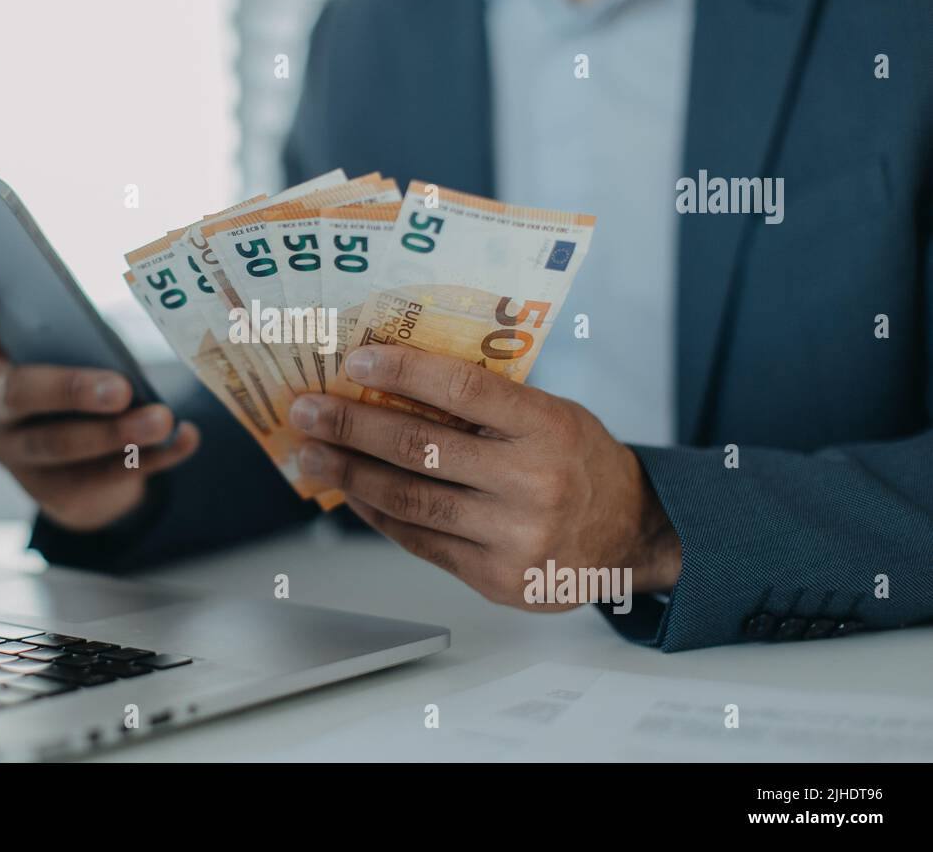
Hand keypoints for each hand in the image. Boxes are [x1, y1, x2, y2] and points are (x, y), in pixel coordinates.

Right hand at [0, 286, 198, 530]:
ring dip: (115, 433)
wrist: (89, 470)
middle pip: (19, 393)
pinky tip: (185, 439)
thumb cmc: (82, 384)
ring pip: (61, 444)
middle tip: (119, 388)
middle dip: (70, 389)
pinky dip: (154, 457)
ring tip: (161, 420)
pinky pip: (106, 476)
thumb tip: (122, 349)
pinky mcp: (56, 493)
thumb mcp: (75, 356)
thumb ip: (82, 339)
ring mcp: (20, 454)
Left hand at [288, 345, 679, 608]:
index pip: (463, 390)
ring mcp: (514, 536)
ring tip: (312, 456)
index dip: (402, 373)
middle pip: (422, 449)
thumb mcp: (552, 415)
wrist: (631, 535)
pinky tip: (351, 493)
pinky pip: (421, 542)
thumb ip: (488, 404)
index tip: (353, 361)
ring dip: (350, 475)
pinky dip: (378, 514)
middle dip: (352, 427)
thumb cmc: (579, 462)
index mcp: (548, 427)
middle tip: (307, 411)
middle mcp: (533, 482)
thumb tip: (392, 382)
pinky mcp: (497, 577)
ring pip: (411, 500)